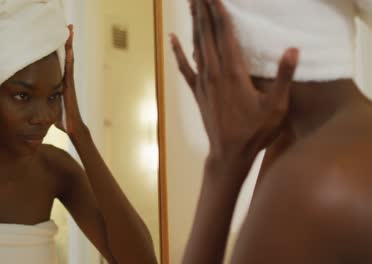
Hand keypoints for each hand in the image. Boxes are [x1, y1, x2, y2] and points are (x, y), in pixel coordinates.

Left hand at [55, 25, 85, 136]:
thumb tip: (33, 104)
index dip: (59, 51)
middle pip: (66, 58)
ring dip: (69, 45)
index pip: (60, 64)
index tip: (57, 38)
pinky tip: (69, 48)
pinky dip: (69, 57)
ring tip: (69, 30)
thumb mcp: (50, 109)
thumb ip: (45, 102)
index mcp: (60, 84)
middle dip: (66, 43)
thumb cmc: (62, 121)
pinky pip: (69, 69)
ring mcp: (68, 83)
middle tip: (67, 27)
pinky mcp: (69, 86)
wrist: (73, 128)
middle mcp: (65, 81)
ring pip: (68, 60)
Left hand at [171, 0, 298, 158]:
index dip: (220, 12)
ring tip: (192, 4)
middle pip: (208, 34)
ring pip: (196, 46)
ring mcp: (203, 82)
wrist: (229, 153)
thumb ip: (283, 77)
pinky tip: (172, 38)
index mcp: (234, 72)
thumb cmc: (255, 132)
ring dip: (194, 23)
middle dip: (204, 11)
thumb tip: (292, 49)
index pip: (225, 34)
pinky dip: (178, 51)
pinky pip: (185, 67)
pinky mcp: (197, 91)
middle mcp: (215, 73)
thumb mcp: (276, 107)